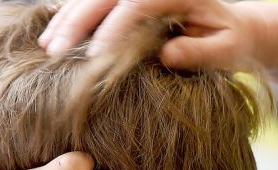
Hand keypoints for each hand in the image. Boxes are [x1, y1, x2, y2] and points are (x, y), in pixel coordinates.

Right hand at [39, 0, 260, 71]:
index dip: (114, 28)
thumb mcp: (227, 50)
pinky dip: (68, 18)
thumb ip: (201, 52)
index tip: (95, 57)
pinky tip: (50, 37)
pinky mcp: (123, 1)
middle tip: (56, 52)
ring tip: (47, 47)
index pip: (138, 2)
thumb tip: (167, 55)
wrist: (230, 28)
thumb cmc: (230, 42)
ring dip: (66, 20)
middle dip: (77, 22)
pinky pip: (89, 3)